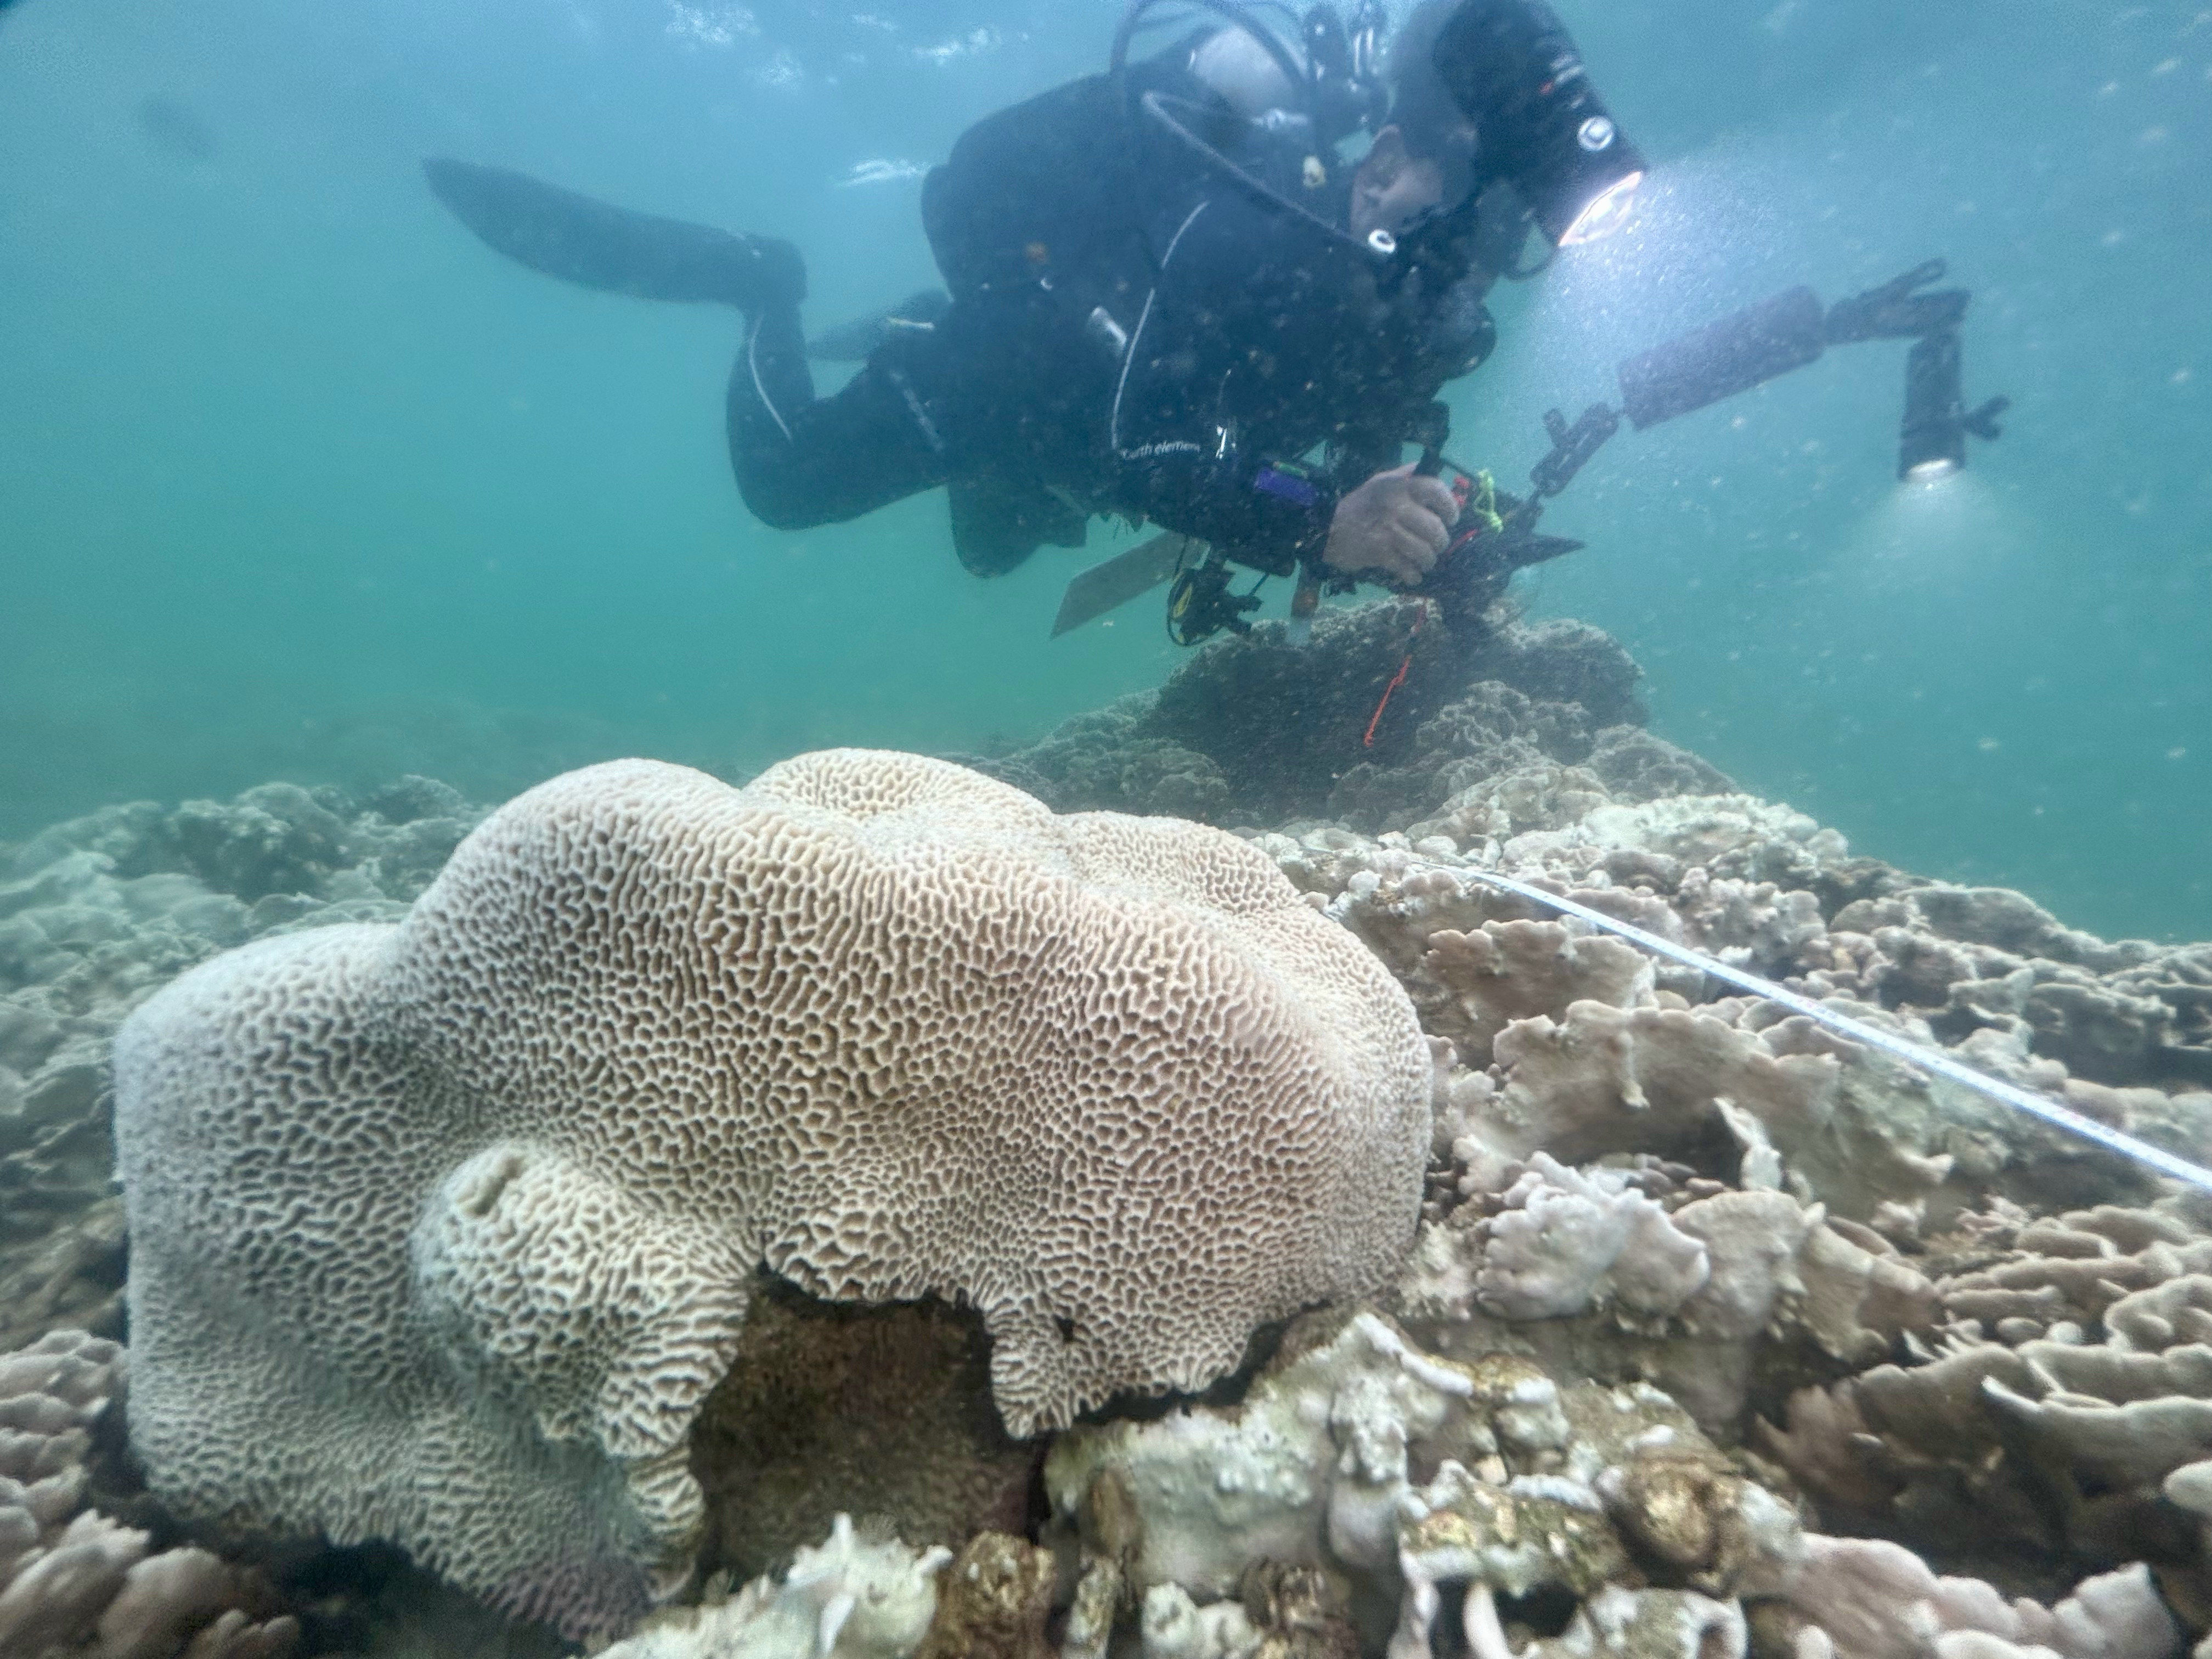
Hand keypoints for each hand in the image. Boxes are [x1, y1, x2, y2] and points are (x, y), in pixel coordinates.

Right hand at [1322, 464, 1456, 584]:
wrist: (1324, 528)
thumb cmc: (1357, 506)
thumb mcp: (1379, 482)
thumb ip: (1406, 476)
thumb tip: (1434, 471)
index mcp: (1398, 485)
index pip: (1436, 490)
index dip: (1450, 506)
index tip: (1451, 519)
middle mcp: (1395, 505)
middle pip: (1435, 528)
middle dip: (1440, 542)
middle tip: (1437, 547)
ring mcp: (1388, 529)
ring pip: (1424, 551)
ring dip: (1428, 561)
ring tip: (1424, 562)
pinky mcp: (1380, 552)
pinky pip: (1407, 568)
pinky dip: (1413, 575)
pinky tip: (1411, 576)